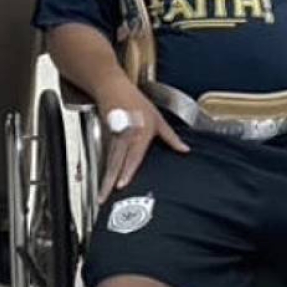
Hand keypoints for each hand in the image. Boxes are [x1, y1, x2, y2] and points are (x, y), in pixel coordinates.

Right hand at [96, 76, 189, 202]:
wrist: (113, 88)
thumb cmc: (135, 102)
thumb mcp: (158, 118)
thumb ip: (171, 137)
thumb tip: (185, 150)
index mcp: (141, 132)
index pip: (133, 155)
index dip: (127, 170)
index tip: (121, 184)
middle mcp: (126, 136)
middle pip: (117, 162)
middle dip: (110, 180)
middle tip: (104, 197)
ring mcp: (114, 138)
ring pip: (110, 162)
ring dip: (105, 179)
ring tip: (101, 195)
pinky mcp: (107, 139)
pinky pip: (107, 158)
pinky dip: (105, 171)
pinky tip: (104, 184)